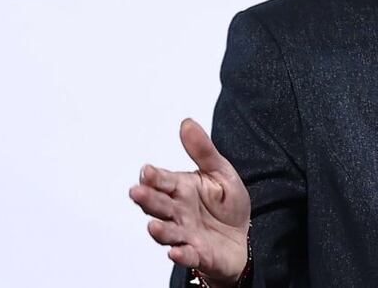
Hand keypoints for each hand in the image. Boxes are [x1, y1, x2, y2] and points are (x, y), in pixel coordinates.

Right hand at [130, 118, 250, 285]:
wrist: (241, 237)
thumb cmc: (226, 204)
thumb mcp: (219, 172)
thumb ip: (202, 151)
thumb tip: (186, 122)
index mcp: (181, 189)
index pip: (163, 181)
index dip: (154, 177)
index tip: (146, 170)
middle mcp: (178, 212)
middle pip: (159, 205)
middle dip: (147, 199)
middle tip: (136, 192)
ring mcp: (185, 234)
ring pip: (168, 232)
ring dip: (159, 230)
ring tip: (153, 225)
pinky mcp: (197, 254)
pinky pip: (187, 256)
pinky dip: (180, 255)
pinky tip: (175, 252)